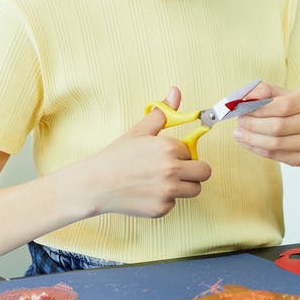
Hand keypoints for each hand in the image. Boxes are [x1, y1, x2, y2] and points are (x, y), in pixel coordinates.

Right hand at [84, 87, 211, 217]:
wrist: (95, 184)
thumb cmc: (117, 157)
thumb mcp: (140, 132)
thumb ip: (163, 113)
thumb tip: (175, 92)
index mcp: (168, 148)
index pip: (192, 151)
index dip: (180, 153)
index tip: (165, 155)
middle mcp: (171, 170)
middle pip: (204, 172)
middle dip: (193, 171)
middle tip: (175, 170)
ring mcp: (168, 191)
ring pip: (194, 189)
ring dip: (183, 186)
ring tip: (160, 181)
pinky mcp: (162, 208)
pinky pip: (175, 203)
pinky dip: (164, 200)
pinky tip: (147, 193)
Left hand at [233, 84, 299, 166]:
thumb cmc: (292, 109)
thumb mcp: (280, 94)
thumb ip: (263, 91)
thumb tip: (246, 97)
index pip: (284, 105)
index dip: (260, 109)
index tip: (243, 109)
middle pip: (279, 126)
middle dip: (253, 125)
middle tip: (240, 121)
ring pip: (276, 143)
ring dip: (252, 139)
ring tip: (239, 133)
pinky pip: (275, 155)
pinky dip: (257, 149)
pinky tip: (248, 142)